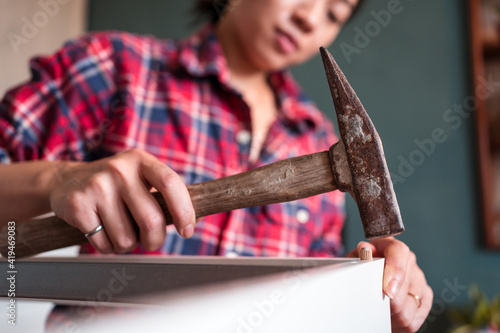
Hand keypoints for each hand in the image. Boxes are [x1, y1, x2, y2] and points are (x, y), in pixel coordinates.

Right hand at [49, 149, 194, 253]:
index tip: (187, 231)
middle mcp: (119, 169)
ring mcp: (97, 186)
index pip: (171, 183)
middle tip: (149, 240)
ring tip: (119, 229)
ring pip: (126, 238)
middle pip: (151, 220)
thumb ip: (167, 195)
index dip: (184, 210)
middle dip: (154, 240)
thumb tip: (201, 216)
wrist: (66, 181)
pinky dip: (107, 247)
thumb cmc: (116, 186)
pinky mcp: (77, 205)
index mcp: (141, 160)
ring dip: (127, 244)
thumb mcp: (142, 179)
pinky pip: (104, 244)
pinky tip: (100, 230)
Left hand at [347, 238, 432, 331]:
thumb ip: (359, 256)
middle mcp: (408, 261)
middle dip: (384, 301)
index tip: (387, 290)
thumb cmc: (361, 271)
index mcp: (389, 247)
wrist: (368, 282)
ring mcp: (419, 279)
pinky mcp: (425, 298)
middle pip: (403, 287)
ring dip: (390, 315)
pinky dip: (397, 324)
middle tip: (371, 303)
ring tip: (378, 311)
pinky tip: (388, 317)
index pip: (398, 252)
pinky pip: (413, 320)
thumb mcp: (354, 262)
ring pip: (407, 308)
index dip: (394, 270)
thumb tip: (365, 249)